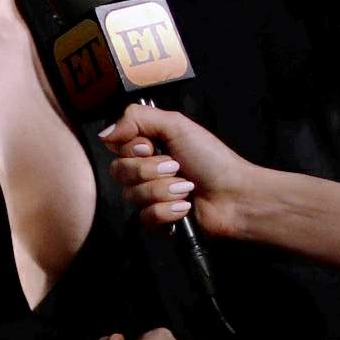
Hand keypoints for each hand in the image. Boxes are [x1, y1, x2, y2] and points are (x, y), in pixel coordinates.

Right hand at [99, 100, 255, 236]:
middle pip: (119, 171)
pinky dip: (168, 211)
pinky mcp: (158, 222)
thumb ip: (137, 118)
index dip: (130, 147)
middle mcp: (145, 171)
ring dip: (164, 190)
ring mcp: (151, 197)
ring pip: (132, 196)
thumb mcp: (177, 125)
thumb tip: (104, 133)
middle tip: (176, 167)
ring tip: (187, 188)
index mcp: (148, 147)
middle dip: (150, 170)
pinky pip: (145, 217)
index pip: (115, 146)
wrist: (235, 195)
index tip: (150, 146)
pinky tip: (185, 207)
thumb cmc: (211, 158)